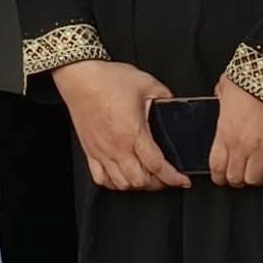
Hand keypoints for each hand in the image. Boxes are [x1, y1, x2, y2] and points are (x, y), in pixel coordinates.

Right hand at [53, 59, 186, 191]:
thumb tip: (173, 104)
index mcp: (133, 133)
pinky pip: (100, 178)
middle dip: (158, 184)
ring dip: (137, 185)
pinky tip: (121, 177)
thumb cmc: (107, 79)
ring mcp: (102, 151)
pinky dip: (113, 183)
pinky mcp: (90, 151)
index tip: (183, 180)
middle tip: (166, 178)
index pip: (157, 165)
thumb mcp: (146, 82)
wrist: (80, 77)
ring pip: (121, 184)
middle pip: (140, 181)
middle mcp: (117, 147)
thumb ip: (164, 96)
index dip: (173, 177)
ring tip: (146, 178)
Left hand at [210, 79, 262, 187]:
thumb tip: (219, 94)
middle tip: (241, 175)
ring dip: (256, 177)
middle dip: (237, 179)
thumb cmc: (251, 80)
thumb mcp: (227, 86)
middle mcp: (241, 146)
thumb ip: (221, 95)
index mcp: (225, 133)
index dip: (219, 177)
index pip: (216, 167)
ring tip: (258, 171)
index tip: (221, 177)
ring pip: (255, 179)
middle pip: (235, 177)